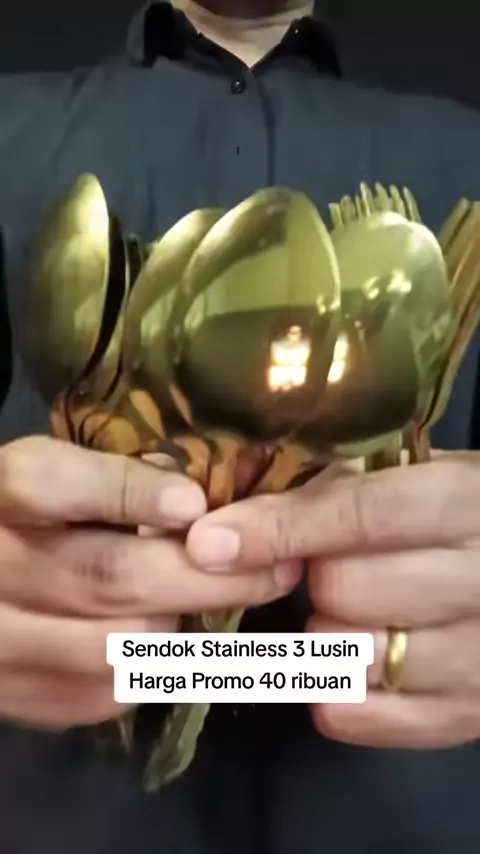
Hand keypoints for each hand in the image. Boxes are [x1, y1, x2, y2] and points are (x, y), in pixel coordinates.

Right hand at [0, 437, 299, 730]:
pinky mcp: (11, 694)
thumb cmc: (23, 520)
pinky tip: (175, 643)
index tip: (198, 504)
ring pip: (115, 646)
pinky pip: (101, 695)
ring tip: (231, 606)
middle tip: (277, 569)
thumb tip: (196, 505)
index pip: (50, 485)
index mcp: (2, 495)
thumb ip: (108, 481)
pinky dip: (151, 671)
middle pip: (107, 577)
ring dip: (186, 626)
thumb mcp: (52, 477)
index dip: (129, 493)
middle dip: (207, 577)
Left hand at [186, 453, 479, 749]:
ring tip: (353, 612)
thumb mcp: (419, 478)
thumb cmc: (459, 519)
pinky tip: (351, 660)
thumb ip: (344, 486)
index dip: (280, 528)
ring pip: (346, 658)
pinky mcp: (466, 717)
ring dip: (323, 634)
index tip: (207, 542)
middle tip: (327, 565)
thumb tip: (239, 514)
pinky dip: (331, 690)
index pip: (363, 516)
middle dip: (314, 575)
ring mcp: (478, 660)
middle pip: (344, 590)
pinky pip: (357, 717)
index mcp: (468, 505)